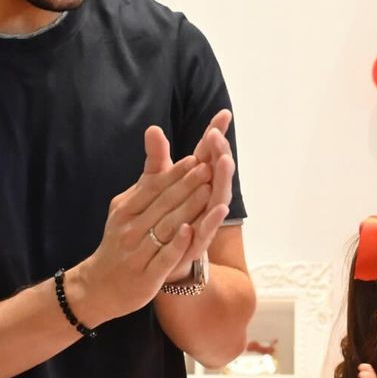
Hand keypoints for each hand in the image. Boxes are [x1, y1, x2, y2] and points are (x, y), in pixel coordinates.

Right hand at [72, 130, 214, 324]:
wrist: (99, 286)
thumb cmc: (121, 241)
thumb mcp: (128, 207)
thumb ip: (149, 176)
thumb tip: (156, 131)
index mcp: (126, 210)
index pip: (154, 188)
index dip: (176, 173)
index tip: (198, 158)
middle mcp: (130, 229)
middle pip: (162, 204)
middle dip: (187, 186)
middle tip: (210, 168)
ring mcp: (137, 252)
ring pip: (165, 227)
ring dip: (188, 209)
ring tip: (210, 193)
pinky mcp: (145, 275)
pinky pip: (162, 256)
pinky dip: (177, 243)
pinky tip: (192, 230)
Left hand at [159, 113, 235, 281]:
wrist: (152, 263)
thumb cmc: (161, 221)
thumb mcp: (156, 186)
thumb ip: (158, 159)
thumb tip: (153, 128)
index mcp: (196, 183)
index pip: (208, 154)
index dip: (216, 134)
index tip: (224, 114)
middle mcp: (206, 200)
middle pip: (217, 173)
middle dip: (219, 153)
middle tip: (218, 135)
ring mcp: (204, 222)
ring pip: (218, 199)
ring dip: (223, 180)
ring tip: (225, 162)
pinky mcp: (198, 244)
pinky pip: (210, 230)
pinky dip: (214, 219)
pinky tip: (219, 206)